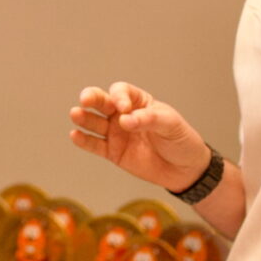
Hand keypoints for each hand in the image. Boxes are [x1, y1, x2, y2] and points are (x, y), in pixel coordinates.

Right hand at [67, 82, 213, 193]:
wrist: (185, 169)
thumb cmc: (180, 140)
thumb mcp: (170, 125)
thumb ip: (148, 120)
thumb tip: (124, 121)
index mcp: (138, 102)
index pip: (121, 92)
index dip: (119, 97)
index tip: (124, 108)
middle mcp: (122, 115)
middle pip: (102, 102)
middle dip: (92, 98)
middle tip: (85, 100)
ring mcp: (116, 134)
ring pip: (94, 122)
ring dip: (84, 117)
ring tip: (76, 114)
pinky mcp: (113, 153)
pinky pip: (95, 145)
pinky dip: (84, 140)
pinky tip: (75, 135)